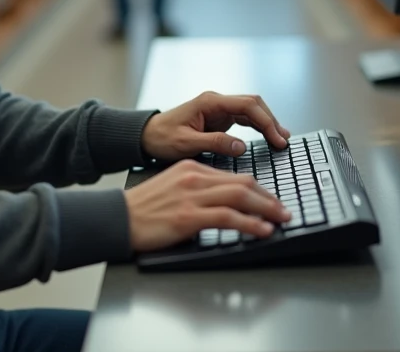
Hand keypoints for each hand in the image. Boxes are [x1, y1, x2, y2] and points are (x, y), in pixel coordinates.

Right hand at [124, 160, 290, 251]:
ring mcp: (192, 196)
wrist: (116, 217)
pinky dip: (250, 224)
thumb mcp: (172, 188)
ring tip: (281, 219)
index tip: (270, 200)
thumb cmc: (141, 209)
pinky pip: (227, 217)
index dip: (258, 189)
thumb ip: (196, 191)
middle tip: (284, 210)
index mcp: (192, 168)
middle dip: (268, 198)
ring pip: (240, 196)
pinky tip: (262, 230)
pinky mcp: (188, 216)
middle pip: (243, 182)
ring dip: (266, 209)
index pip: (233, 176)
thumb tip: (220, 206)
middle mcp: (195, 177)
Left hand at [141, 91, 289, 160]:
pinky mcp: (220, 118)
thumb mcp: (186, 144)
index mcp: (210, 102)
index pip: (247, 105)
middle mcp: (217, 102)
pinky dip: (258, 127)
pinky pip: (245, 119)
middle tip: (283, 141)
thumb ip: (215, 143)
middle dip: (271, 121)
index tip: (277, 138)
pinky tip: (268, 136)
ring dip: (267, 123)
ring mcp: (219, 109)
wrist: (147, 136)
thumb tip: (241, 146)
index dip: (266, 121)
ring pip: (251, 111)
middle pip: (253, 105)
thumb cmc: (162, 138)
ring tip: (281, 139)